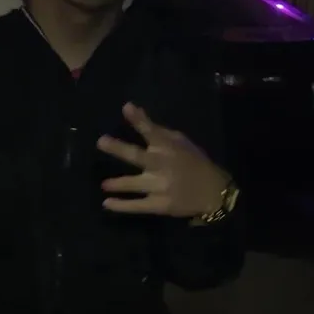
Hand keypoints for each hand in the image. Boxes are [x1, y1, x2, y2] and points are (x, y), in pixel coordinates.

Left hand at [98, 102, 229, 218]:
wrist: (212, 192)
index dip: (139, 119)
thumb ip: (156, 129)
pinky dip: (121, 205)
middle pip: (137, 156)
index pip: (152, 131)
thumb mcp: (180, 142)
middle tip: (101, 142)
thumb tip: (132, 110)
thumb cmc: (193, 163)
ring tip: (104, 184)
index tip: (126, 108)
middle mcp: (162, 165)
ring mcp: (160, 187)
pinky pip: (137, 206)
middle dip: (119, 149)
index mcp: (168, 148)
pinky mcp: (159, 205)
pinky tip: (107, 203)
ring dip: (117, 183)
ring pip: (134, 184)